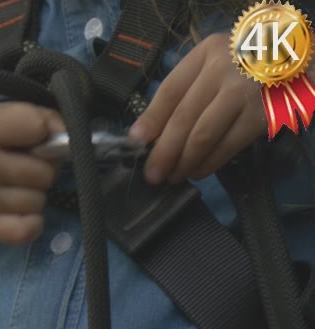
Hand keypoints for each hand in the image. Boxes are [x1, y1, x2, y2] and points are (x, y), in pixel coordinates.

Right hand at [0, 102, 64, 244]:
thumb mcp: (0, 114)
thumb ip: (39, 119)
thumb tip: (72, 141)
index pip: (41, 128)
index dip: (47, 133)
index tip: (35, 136)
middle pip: (46, 172)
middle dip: (42, 168)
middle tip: (23, 163)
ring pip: (39, 201)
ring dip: (34, 194)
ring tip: (14, 183)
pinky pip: (26, 231)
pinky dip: (32, 223)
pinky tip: (21, 210)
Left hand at [128, 33, 266, 183]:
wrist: (289, 61)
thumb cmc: (242, 65)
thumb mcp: (211, 64)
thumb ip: (183, 90)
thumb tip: (148, 132)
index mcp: (205, 54)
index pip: (170, 90)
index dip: (150, 119)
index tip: (135, 142)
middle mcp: (223, 70)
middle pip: (183, 117)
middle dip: (163, 151)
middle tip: (152, 173)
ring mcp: (244, 94)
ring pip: (204, 135)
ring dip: (183, 162)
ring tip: (171, 176)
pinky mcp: (262, 116)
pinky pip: (228, 146)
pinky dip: (209, 163)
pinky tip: (196, 172)